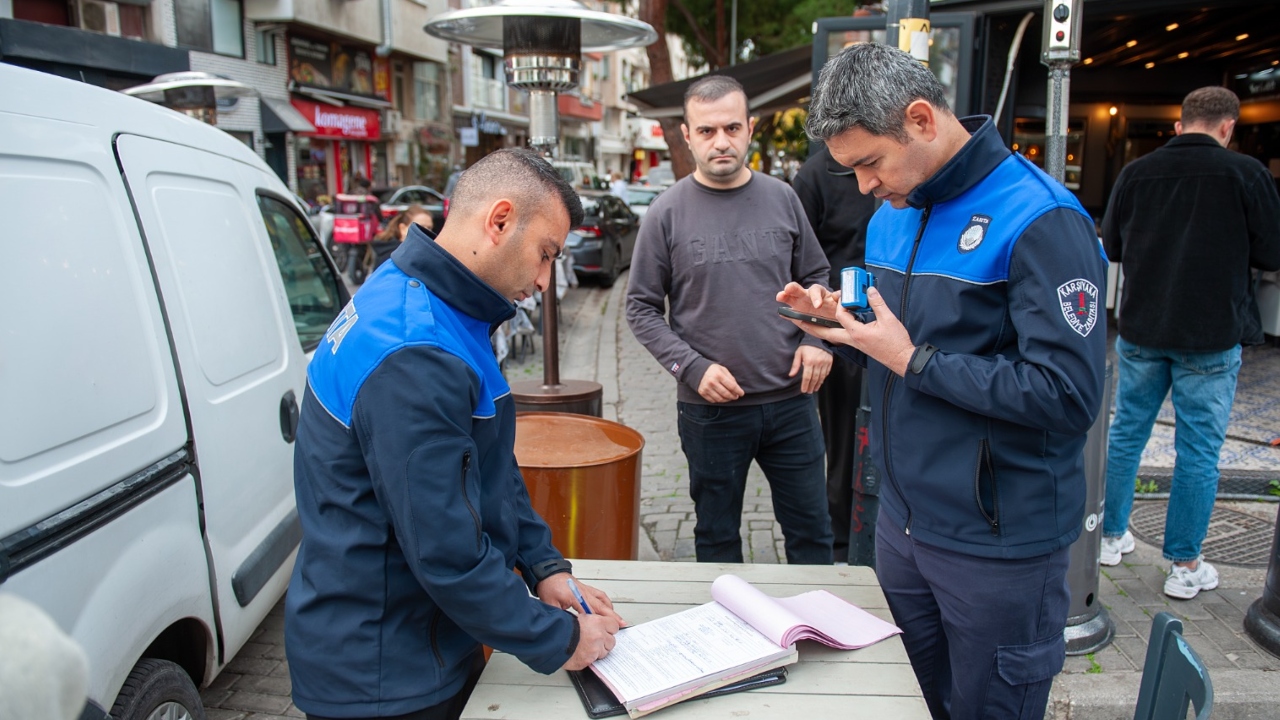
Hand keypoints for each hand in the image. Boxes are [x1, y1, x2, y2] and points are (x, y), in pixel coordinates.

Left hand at [536, 574, 625, 625]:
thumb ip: (558, 615)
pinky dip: (606, 602)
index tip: (606, 628)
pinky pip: (600, 595)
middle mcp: (584, 592)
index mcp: (576, 596)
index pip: (590, 611)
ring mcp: (586, 589)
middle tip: (621, 624)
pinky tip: (609, 607)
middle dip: (612, 616)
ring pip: (603, 600)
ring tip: (618, 619)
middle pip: (601, 606)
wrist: (549, 572)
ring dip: (611, 610)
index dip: (599, 620)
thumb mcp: (550, 603)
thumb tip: (564, 626)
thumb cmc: (549, 585)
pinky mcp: (586, 588)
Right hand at [562, 614, 622, 670]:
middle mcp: (599, 636)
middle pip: (612, 641)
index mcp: (598, 622)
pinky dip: (590, 658)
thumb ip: (593, 621)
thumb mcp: (581, 617)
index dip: (609, 628)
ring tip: (587, 646)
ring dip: (599, 650)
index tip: (606, 630)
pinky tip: (582, 653)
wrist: (553, 640)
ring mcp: (595, 650)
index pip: (614, 626)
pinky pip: (595, 660)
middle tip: (595, 639)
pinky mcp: (589, 660)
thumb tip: (600, 623)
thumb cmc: (563, 627)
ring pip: (605, 652)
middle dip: (605, 641)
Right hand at [697, 363, 743, 402]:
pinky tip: (722, 398)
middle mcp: (712, 382)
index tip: (742, 393)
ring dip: (727, 400)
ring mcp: (706, 388)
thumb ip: (730, 378)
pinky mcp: (702, 393)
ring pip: (720, 399)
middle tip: (736, 396)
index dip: (738, 391)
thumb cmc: (713, 370)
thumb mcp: (723, 370)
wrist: (698, 370)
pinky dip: (719, 400)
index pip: (732, 386)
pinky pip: (713, 400)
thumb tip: (737, 388)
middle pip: (726, 394)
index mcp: (719, 375)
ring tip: (730, 397)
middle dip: (733, 396)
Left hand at [777, 284, 917, 376]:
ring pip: (829, 336)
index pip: (841, 316)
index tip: (843, 294)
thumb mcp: (888, 319)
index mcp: (857, 333)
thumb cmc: (895, 342)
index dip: (841, 303)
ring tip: (805, 324)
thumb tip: (869, 290)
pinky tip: (827, 327)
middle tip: (796, 320)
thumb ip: (877, 303)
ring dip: (816, 330)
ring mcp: (852, 343)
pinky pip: (837, 337)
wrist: (902, 359)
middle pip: (824, 333)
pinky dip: (829, 332)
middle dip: (809, 326)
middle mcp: (851, 339)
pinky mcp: (856, 344)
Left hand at [790, 345, 831, 393]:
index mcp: (809, 361)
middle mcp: (818, 363)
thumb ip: (795, 365)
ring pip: (821, 377)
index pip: (807, 377)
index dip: (805, 385)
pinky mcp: (829, 362)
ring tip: (814, 389)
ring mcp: (825, 363)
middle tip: (809, 392)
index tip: (803, 390)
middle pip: (814, 379)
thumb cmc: (806, 346)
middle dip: (811, 387)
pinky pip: (826, 373)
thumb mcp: (798, 353)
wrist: (818, 339)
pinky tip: (820, 382)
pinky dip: (823, 379)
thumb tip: (791, 375)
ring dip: (817, 385)